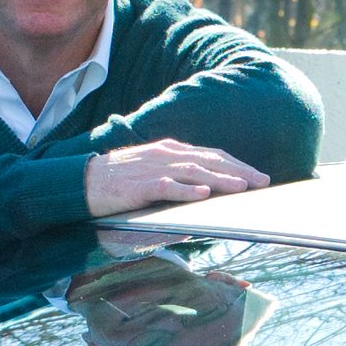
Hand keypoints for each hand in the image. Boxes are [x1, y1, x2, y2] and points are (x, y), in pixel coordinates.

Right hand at [88, 140, 269, 217]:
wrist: (82, 181)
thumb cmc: (121, 181)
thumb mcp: (155, 173)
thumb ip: (180, 177)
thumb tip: (207, 189)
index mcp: (171, 151)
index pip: (211, 155)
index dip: (237, 164)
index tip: (259, 177)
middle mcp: (166, 155)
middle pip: (209, 161)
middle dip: (239, 171)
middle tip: (262, 183)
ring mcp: (153, 169)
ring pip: (193, 172)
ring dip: (221, 179)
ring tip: (242, 188)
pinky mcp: (139, 186)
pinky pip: (166, 187)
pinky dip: (186, 190)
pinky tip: (203, 194)